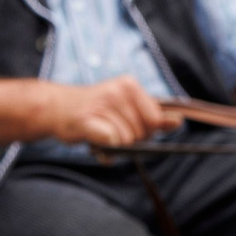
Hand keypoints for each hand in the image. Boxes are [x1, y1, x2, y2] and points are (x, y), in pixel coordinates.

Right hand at [46, 77, 178, 148]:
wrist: (56, 108)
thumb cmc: (97, 109)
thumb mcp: (128, 107)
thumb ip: (154, 116)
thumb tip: (179, 121)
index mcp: (130, 85)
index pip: (155, 120)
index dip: (146, 130)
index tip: (129, 126)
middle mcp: (118, 91)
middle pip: (142, 132)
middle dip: (130, 138)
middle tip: (111, 129)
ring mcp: (101, 105)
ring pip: (126, 141)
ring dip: (115, 145)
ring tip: (101, 133)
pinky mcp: (85, 120)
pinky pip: (110, 142)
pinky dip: (105, 150)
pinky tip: (97, 143)